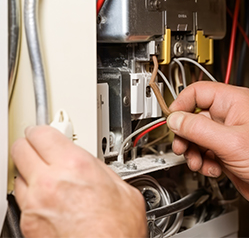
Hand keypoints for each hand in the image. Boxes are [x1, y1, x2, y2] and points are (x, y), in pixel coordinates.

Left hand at [11, 126, 146, 237]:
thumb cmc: (118, 231)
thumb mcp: (123, 189)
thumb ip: (101, 170)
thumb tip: (92, 164)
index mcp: (75, 166)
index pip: (41, 133)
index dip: (42, 130)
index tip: (45, 131)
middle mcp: (50, 182)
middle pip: (20, 148)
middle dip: (29, 144)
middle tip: (39, 146)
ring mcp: (35, 204)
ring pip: (17, 173)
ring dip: (29, 170)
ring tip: (45, 174)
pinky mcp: (27, 224)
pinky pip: (21, 198)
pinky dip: (30, 193)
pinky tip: (46, 197)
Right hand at [167, 82, 248, 212]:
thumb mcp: (230, 142)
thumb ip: (198, 129)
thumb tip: (175, 119)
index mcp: (233, 101)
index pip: (197, 92)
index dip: (181, 104)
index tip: (172, 119)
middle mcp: (229, 114)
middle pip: (193, 116)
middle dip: (185, 134)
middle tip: (182, 146)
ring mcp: (225, 132)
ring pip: (195, 136)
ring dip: (192, 151)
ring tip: (198, 161)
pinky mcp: (224, 149)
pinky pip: (202, 150)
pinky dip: (202, 161)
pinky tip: (212, 168)